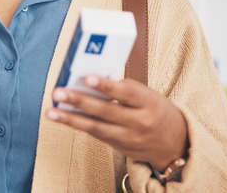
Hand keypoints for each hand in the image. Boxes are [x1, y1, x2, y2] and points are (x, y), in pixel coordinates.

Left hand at [46, 75, 188, 169]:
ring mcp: (129, 137)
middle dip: (80, 101)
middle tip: (59, 92)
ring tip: (51, 111)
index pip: (127, 92)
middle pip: (106, 110)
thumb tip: (91, 80)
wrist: (175, 143)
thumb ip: (124, 89)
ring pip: (96, 127)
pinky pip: (96, 134)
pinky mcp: (120, 147)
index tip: (88, 78)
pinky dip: (78, 125)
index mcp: (149, 102)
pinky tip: (62, 118)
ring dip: (70, 119)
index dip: (107, 86)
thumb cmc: (156, 110)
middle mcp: (140, 121)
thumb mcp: (148, 96)